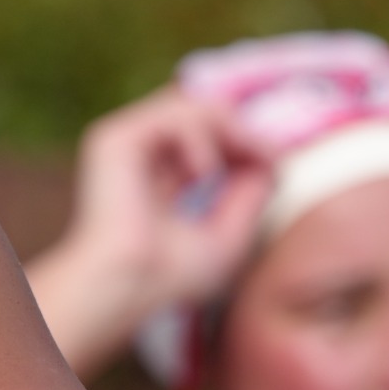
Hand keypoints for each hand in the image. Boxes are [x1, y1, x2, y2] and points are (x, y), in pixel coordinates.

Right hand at [28, 89, 270, 376]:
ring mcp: (124, 141)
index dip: (241, 134)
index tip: (274, 157)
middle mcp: (137, 151)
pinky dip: (201, 139)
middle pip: (199, 108)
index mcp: (156, 172)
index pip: (202, 130)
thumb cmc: (169, 274)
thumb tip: (270, 158)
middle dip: (242, 127)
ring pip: (191, 104)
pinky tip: (204, 174)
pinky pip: (173, 115)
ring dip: (231, 129)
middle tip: (270, 155)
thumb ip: (249, 193)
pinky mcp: (114, 137)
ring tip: (249, 160)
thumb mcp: (229, 232)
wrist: (128, 285)